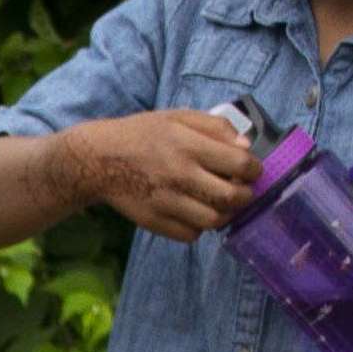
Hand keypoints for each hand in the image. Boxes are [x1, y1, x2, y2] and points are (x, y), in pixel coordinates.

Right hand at [56, 108, 262, 242]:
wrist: (98, 160)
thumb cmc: (142, 134)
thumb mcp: (178, 117)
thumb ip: (215, 126)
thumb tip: (245, 146)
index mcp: (188, 146)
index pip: (240, 164)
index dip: (254, 169)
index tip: (252, 170)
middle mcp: (179, 175)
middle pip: (232, 197)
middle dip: (246, 195)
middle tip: (242, 190)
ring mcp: (166, 202)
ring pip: (213, 220)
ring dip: (225, 215)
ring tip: (222, 205)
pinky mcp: (153, 221)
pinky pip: (190, 234)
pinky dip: (199, 227)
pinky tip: (196, 213)